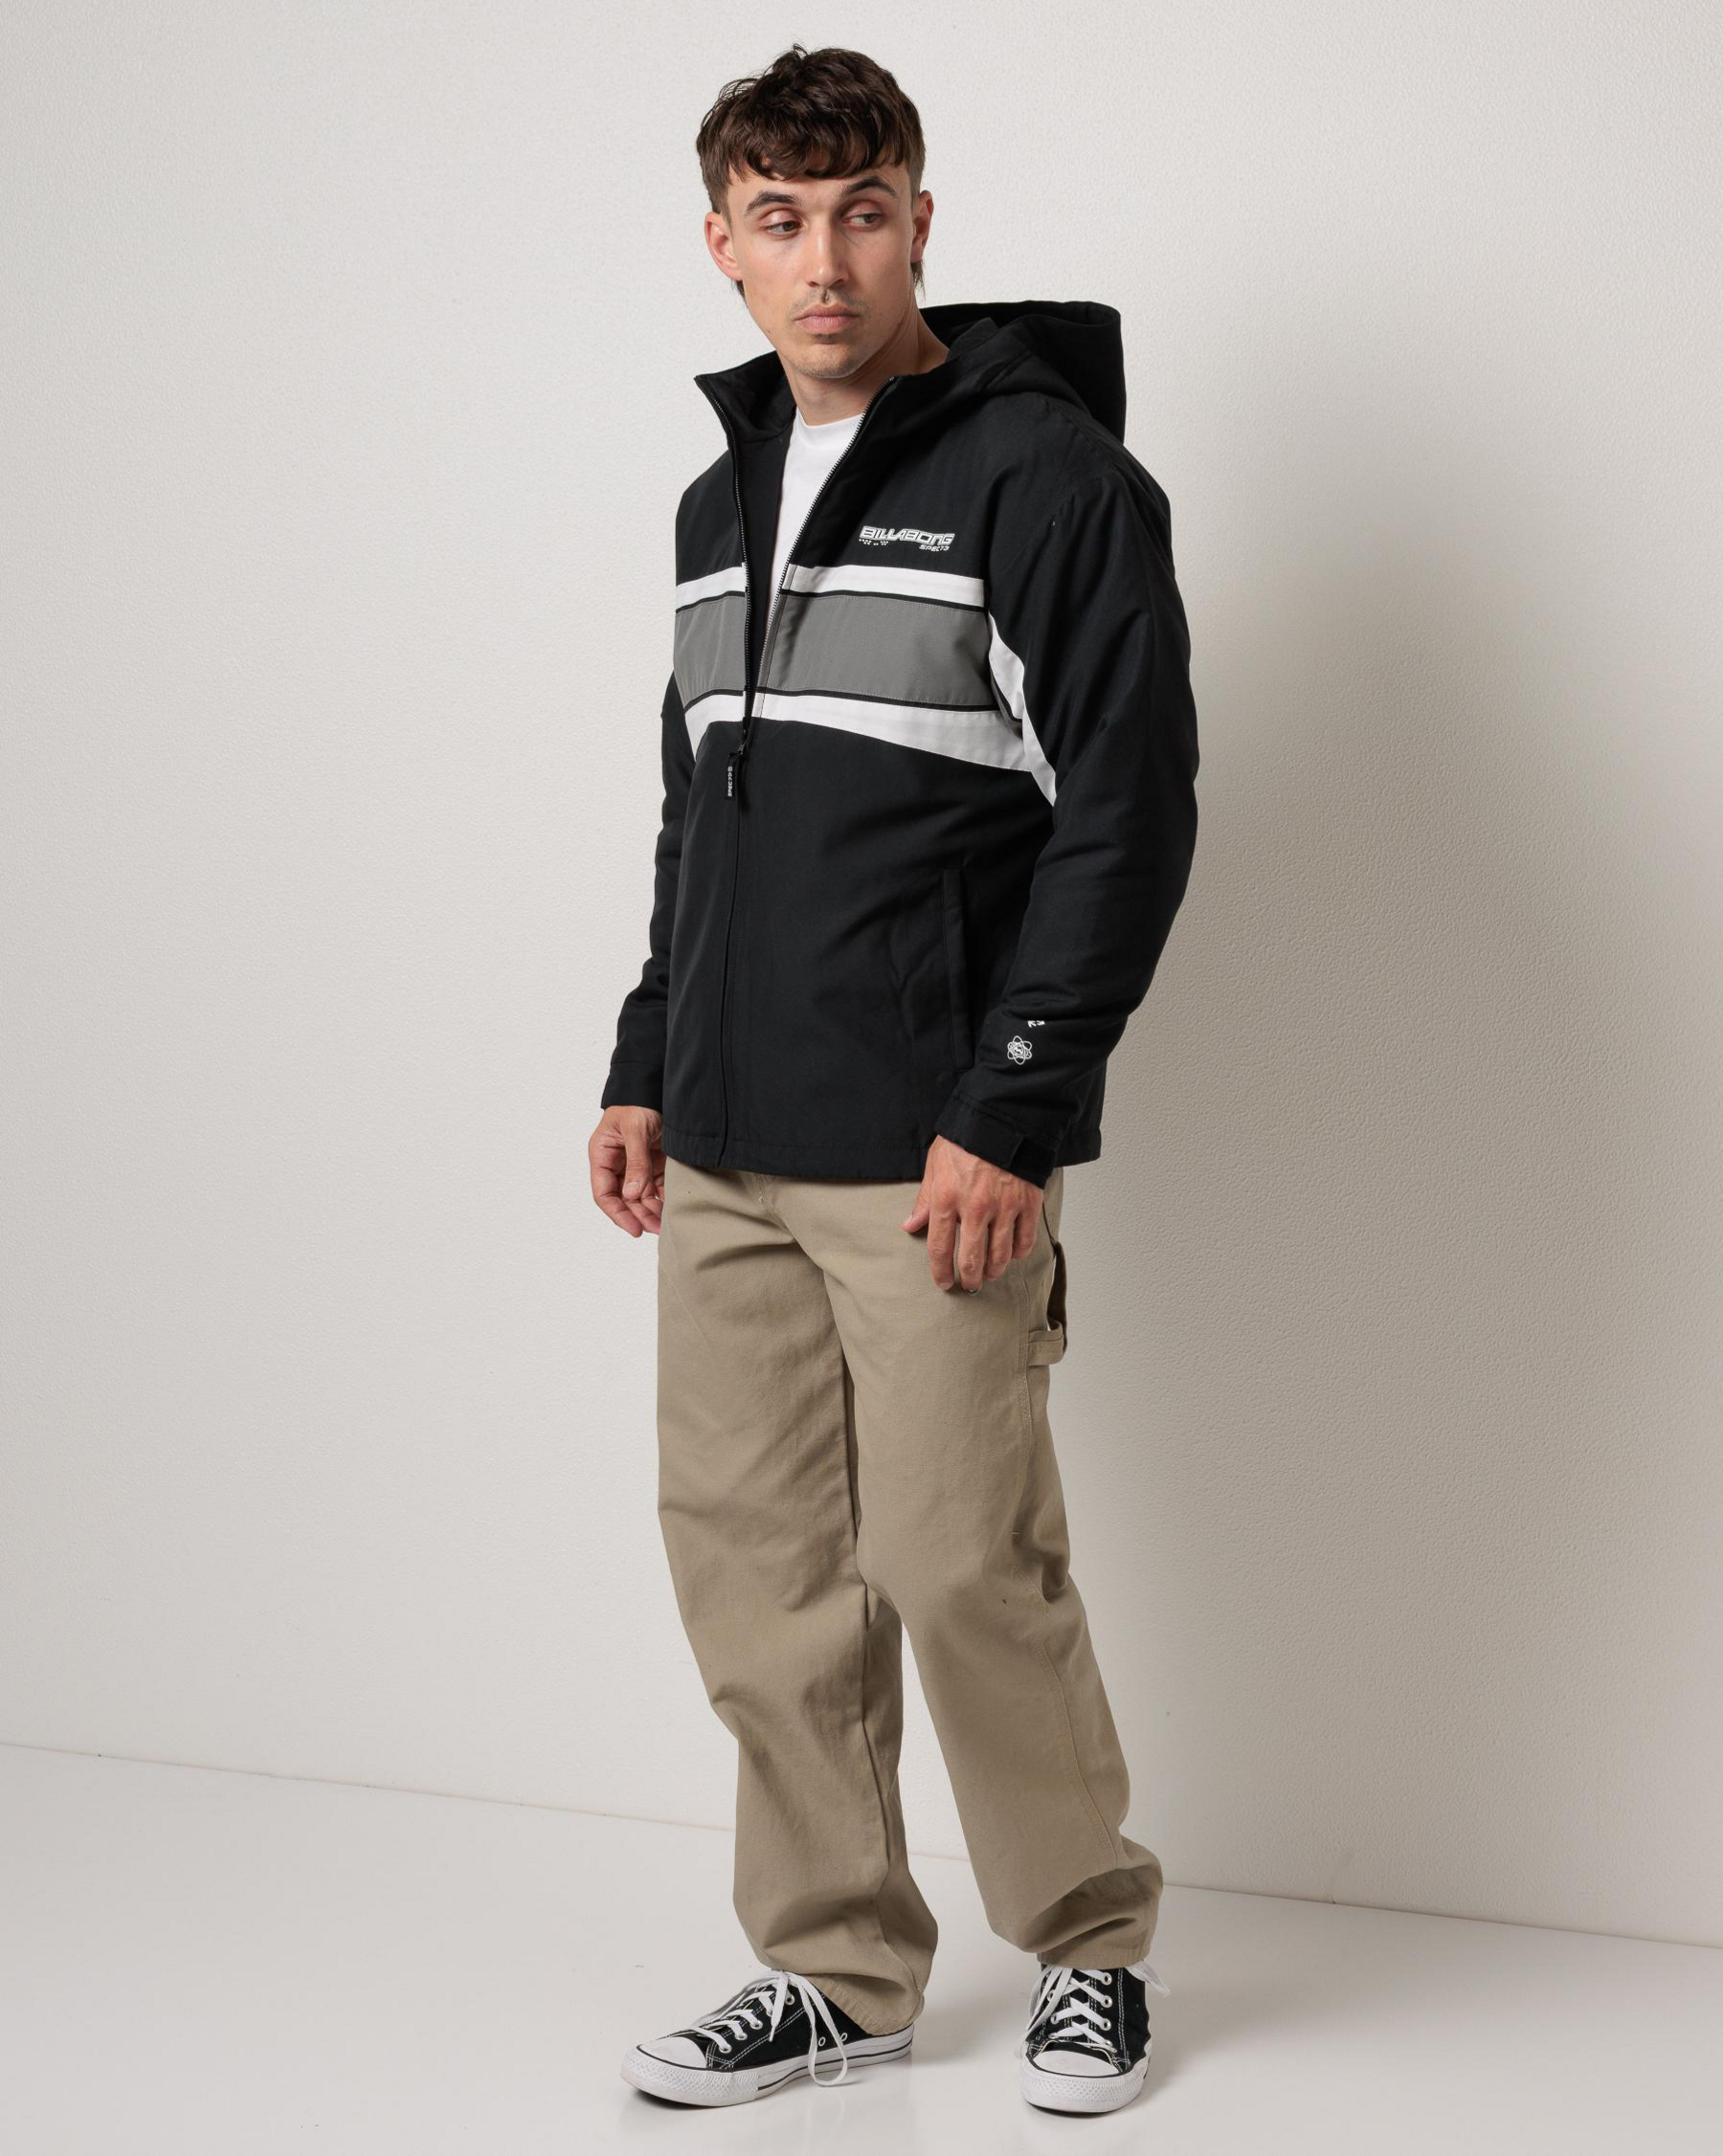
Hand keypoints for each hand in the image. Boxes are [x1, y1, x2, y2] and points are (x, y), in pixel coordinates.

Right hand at [591, 1105, 665, 1235]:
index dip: (617, 1213)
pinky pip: (655, 1185)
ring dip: (650, 1210)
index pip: (604, 1192)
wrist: (657, 1084)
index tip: (634, 1228)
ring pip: (639, 1195)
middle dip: (638, 1215)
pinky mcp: (653, 1161)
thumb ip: (636, 1162)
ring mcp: (635, 1163)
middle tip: (655, 1229)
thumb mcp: (635, 1130)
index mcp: (603, 1155)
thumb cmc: (638, 1101)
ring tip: (664, 1223)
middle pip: (623, 1198)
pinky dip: (662, 1197)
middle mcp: (616, 1163)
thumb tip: (632, 1194)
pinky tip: (671, 1207)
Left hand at [901, 1135, 1042, 1291]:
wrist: (1003, 1118)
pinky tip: (1011, 1255)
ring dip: (993, 1271)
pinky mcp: (1027, 1203)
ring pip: (1000, 1255)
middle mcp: (975, 1208)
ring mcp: (1004, 1207)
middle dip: (969, 1278)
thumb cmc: (966, 1139)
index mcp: (947, 1198)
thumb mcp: (935, 1164)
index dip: (940, 1271)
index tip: (943, 1282)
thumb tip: (911, 1225)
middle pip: (972, 1259)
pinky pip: (1024, 1241)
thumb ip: (924, 1199)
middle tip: (968, 1284)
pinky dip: (1018, 1254)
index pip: (940, 1248)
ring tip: (988, 1274)